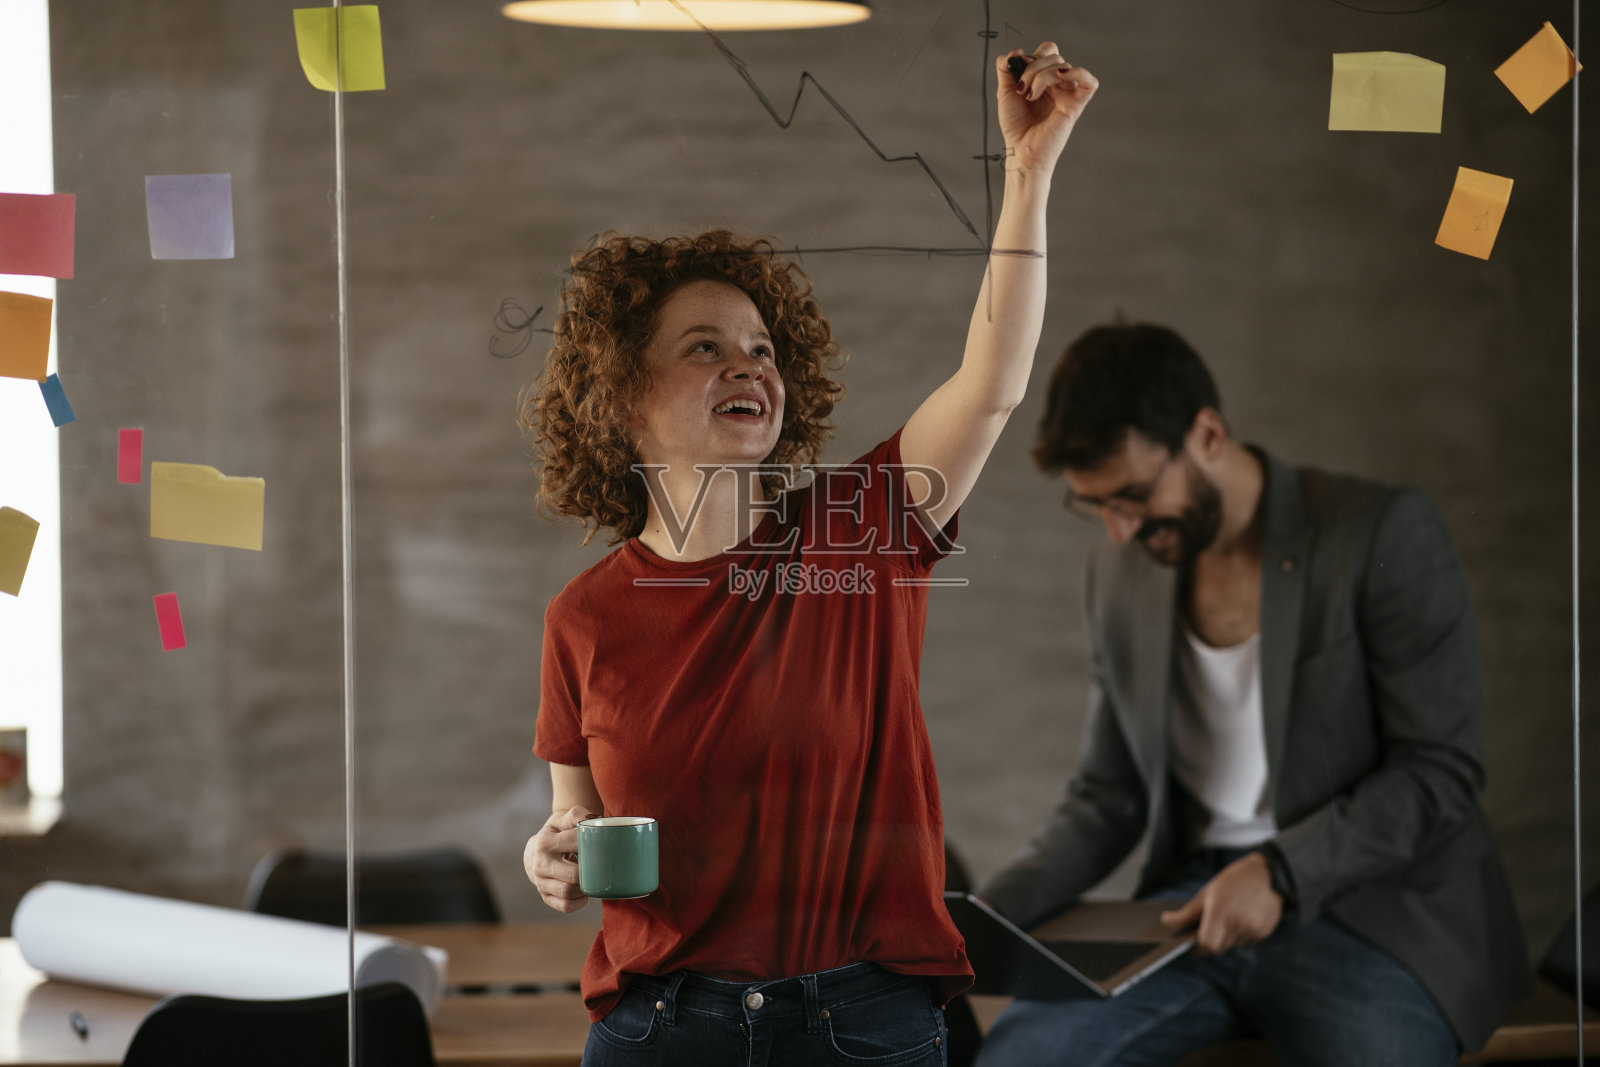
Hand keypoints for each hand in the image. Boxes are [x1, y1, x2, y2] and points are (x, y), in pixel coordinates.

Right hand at [523, 804, 594, 913]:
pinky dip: (578, 902)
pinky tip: (584, 892)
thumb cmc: (557, 832)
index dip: (592, 844)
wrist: (537, 850)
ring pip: (568, 892)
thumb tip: (594, 819)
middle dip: (590, 871)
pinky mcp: (545, 897)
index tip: (603, 843)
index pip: (573, 844)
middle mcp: (539, 864)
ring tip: (592, 878)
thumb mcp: (563, 819)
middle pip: (573, 875)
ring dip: (585, 888)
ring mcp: (540, 883)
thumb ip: (577, 814)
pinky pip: (565, 906)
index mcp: (544, 843)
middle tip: (601, 865)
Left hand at [996, 43, 1098, 174]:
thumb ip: (1006, 68)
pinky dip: (1077, 73)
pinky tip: (1059, 78)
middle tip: (1022, 89)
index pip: (1047, 51)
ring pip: (1063, 65)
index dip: (1032, 56)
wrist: (1020, 151)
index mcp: (1045, 79)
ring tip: (1030, 96)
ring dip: (1041, 75)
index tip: (1017, 75)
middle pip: (1055, 55)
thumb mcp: (1005, 91)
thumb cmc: (1016, 126)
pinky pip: (1090, 82)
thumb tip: (1017, 51)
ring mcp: (1068, 94)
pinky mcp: (1076, 106)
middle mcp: (1059, 84)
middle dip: (1033, 67)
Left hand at [1158, 852, 1282, 955]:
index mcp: (1221, 912)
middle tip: (1207, 927)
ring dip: (1224, 938)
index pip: (1206, 944)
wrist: (1270, 875)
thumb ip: (1187, 913)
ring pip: (1230, 945)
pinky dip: (1238, 935)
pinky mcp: (1263, 934)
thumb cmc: (1235, 880)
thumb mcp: (1207, 892)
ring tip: (1228, 916)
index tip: (1191, 941)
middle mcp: (1238, 924)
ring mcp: (1253, 930)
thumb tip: (1166, 922)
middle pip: (1217, 948)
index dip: (1196, 946)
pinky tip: (1241, 917)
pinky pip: (1244, 942)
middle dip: (1209, 942)